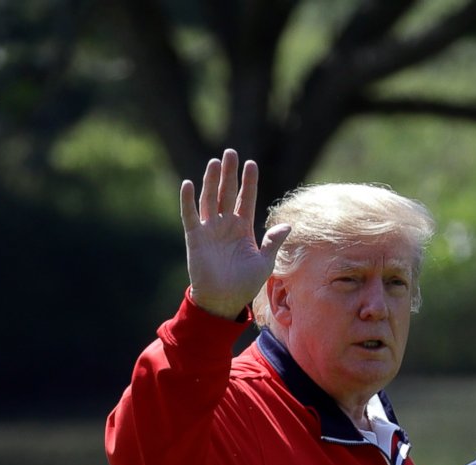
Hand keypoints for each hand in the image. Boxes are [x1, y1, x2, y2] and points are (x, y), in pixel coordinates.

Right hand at [181, 148, 289, 320]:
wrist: (223, 301)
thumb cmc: (244, 284)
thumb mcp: (264, 262)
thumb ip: (273, 242)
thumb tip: (288, 225)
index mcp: (243, 228)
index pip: (246, 199)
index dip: (249, 182)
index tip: (251, 164)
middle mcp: (225, 224)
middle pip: (227, 193)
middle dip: (229, 173)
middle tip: (231, 153)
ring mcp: (209, 229)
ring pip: (210, 199)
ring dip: (211, 181)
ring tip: (215, 162)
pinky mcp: (195, 237)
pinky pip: (190, 215)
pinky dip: (188, 200)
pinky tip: (188, 183)